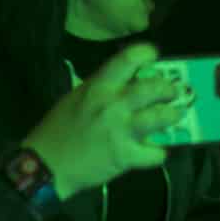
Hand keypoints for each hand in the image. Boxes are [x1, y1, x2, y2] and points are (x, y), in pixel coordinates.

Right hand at [23, 43, 191, 198]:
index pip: (129, 58)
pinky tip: (154, 152)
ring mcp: (122, 130)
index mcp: (99, 86)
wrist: (46, 166)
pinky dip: (158, 153)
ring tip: (173, 117)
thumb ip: (101, 89)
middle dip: (168, 89)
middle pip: (154, 88)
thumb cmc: (57, 131)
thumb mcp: (75, 98)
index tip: (153, 57)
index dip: (147, 54)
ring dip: (172, 116)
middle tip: (170, 93)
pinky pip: (154, 153)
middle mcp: (114, 104)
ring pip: (161, 117)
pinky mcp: (125, 156)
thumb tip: (126, 84)